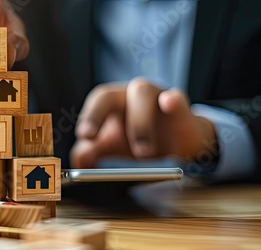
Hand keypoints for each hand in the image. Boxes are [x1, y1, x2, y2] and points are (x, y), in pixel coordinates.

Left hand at [70, 77, 216, 168]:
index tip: (84, 136)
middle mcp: (131, 95)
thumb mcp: (114, 149)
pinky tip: (169, 102)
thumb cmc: (141, 141)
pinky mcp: (182, 108)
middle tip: (94, 140)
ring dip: (138, 122)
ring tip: (142, 152)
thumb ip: (92, 153)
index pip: (96, 101)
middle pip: (111, 95)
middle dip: (98, 115)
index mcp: (113, 103)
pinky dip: (173, 101)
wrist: (181, 145)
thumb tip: (79, 159)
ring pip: (142, 93)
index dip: (89, 116)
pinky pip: (177, 98)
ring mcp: (157, 96)